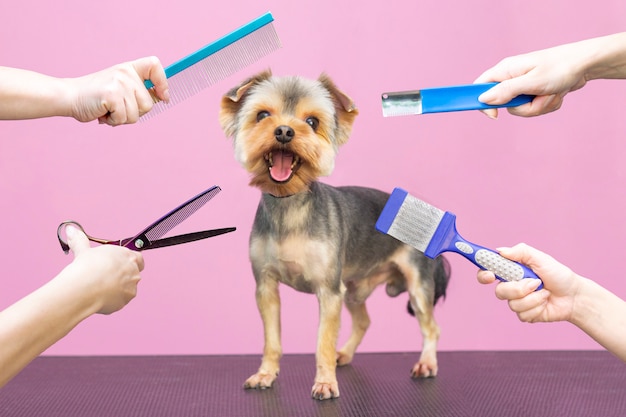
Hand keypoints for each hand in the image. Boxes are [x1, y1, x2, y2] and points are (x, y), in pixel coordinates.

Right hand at [65, 225, 143, 314]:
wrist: (84, 288)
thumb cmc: (86, 267)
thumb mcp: (83, 251)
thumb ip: (80, 240)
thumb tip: (70, 229)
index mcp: (127, 256)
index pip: (138, 258)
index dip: (129, 262)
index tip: (118, 265)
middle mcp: (134, 271)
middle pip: (133, 274)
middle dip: (122, 276)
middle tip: (105, 278)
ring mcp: (132, 287)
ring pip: (127, 288)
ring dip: (118, 289)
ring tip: (100, 288)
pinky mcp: (126, 300)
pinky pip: (120, 300)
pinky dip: (112, 300)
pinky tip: (99, 296)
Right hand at [67, 56, 168, 125]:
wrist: (69, 97)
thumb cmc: (96, 97)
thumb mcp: (120, 88)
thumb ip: (138, 91)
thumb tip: (162, 98)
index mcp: (129, 68)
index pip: (155, 65)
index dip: (163, 82)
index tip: (163, 96)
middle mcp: (125, 73)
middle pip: (149, 104)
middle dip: (135, 113)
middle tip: (117, 107)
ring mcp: (119, 83)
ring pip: (137, 114)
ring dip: (123, 118)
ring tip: (108, 109)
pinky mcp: (112, 95)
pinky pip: (124, 118)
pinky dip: (113, 121)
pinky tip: (103, 112)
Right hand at [474, 42, 589, 118]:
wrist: (585, 64)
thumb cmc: (560, 68)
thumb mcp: (532, 81)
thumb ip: (506, 91)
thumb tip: (484, 99)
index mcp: (505, 70)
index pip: (480, 88)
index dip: (483, 103)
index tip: (495, 115)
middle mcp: (511, 78)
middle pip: (504, 105)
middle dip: (524, 107)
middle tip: (537, 96)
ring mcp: (523, 86)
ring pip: (521, 109)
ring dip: (539, 106)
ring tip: (551, 92)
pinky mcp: (534, 92)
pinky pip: (534, 108)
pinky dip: (547, 104)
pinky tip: (556, 92)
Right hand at [477, 243, 580, 322]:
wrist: (574, 296)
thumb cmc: (558, 275)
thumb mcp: (541, 258)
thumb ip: (521, 252)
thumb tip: (501, 251)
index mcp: (510, 271)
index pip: (487, 271)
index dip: (484, 274)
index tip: (490, 275)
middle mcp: (511, 286)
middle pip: (499, 291)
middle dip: (517, 289)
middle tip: (531, 283)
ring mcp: (517, 301)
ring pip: (512, 303)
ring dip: (532, 297)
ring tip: (544, 291)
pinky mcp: (524, 314)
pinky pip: (522, 314)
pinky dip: (536, 307)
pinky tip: (544, 302)